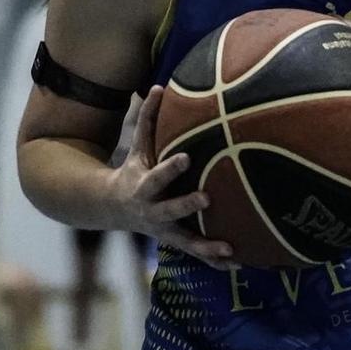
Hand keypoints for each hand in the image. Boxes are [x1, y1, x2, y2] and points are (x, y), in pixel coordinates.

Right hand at [107, 84, 234, 267]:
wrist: (111, 209)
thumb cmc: (133, 169)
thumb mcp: (137, 147)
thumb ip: (148, 119)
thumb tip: (159, 86)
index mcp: (144, 186)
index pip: (158, 175)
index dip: (171, 167)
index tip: (187, 157)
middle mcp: (153, 211)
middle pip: (170, 210)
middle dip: (187, 205)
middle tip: (208, 198)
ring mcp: (164, 230)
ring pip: (186, 241)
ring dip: (207, 247)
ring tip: (230, 248)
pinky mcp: (175, 242)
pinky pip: (196, 254)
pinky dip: (216, 260)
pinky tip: (239, 263)